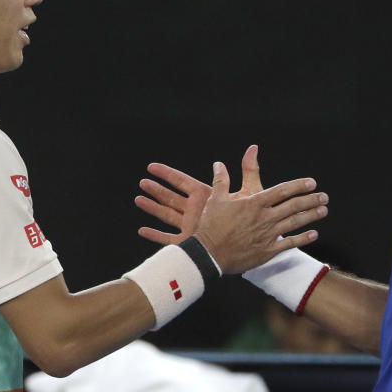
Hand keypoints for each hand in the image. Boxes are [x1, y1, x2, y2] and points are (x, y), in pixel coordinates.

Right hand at [136, 145, 264, 244]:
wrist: (252, 243)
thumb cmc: (252, 218)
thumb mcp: (249, 191)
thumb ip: (248, 170)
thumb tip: (253, 148)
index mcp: (205, 196)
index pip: (181, 181)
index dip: (166, 173)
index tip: (152, 166)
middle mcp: (195, 210)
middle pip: (170, 197)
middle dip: (156, 190)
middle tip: (142, 182)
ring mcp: (191, 226)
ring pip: (166, 214)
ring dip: (153, 207)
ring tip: (139, 200)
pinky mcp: (190, 241)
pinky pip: (168, 238)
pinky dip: (155, 235)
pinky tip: (143, 230)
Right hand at [194, 160, 327, 274]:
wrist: (209, 255)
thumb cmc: (211, 227)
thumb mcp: (215, 200)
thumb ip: (221, 181)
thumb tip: (219, 164)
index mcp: (254, 203)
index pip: (282, 191)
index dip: (298, 186)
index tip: (311, 183)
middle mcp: (264, 218)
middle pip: (293, 206)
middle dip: (311, 199)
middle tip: (324, 196)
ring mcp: (267, 235)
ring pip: (295, 223)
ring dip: (311, 216)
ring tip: (323, 210)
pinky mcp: (267, 251)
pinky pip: (289, 244)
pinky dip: (303, 238)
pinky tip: (314, 234)